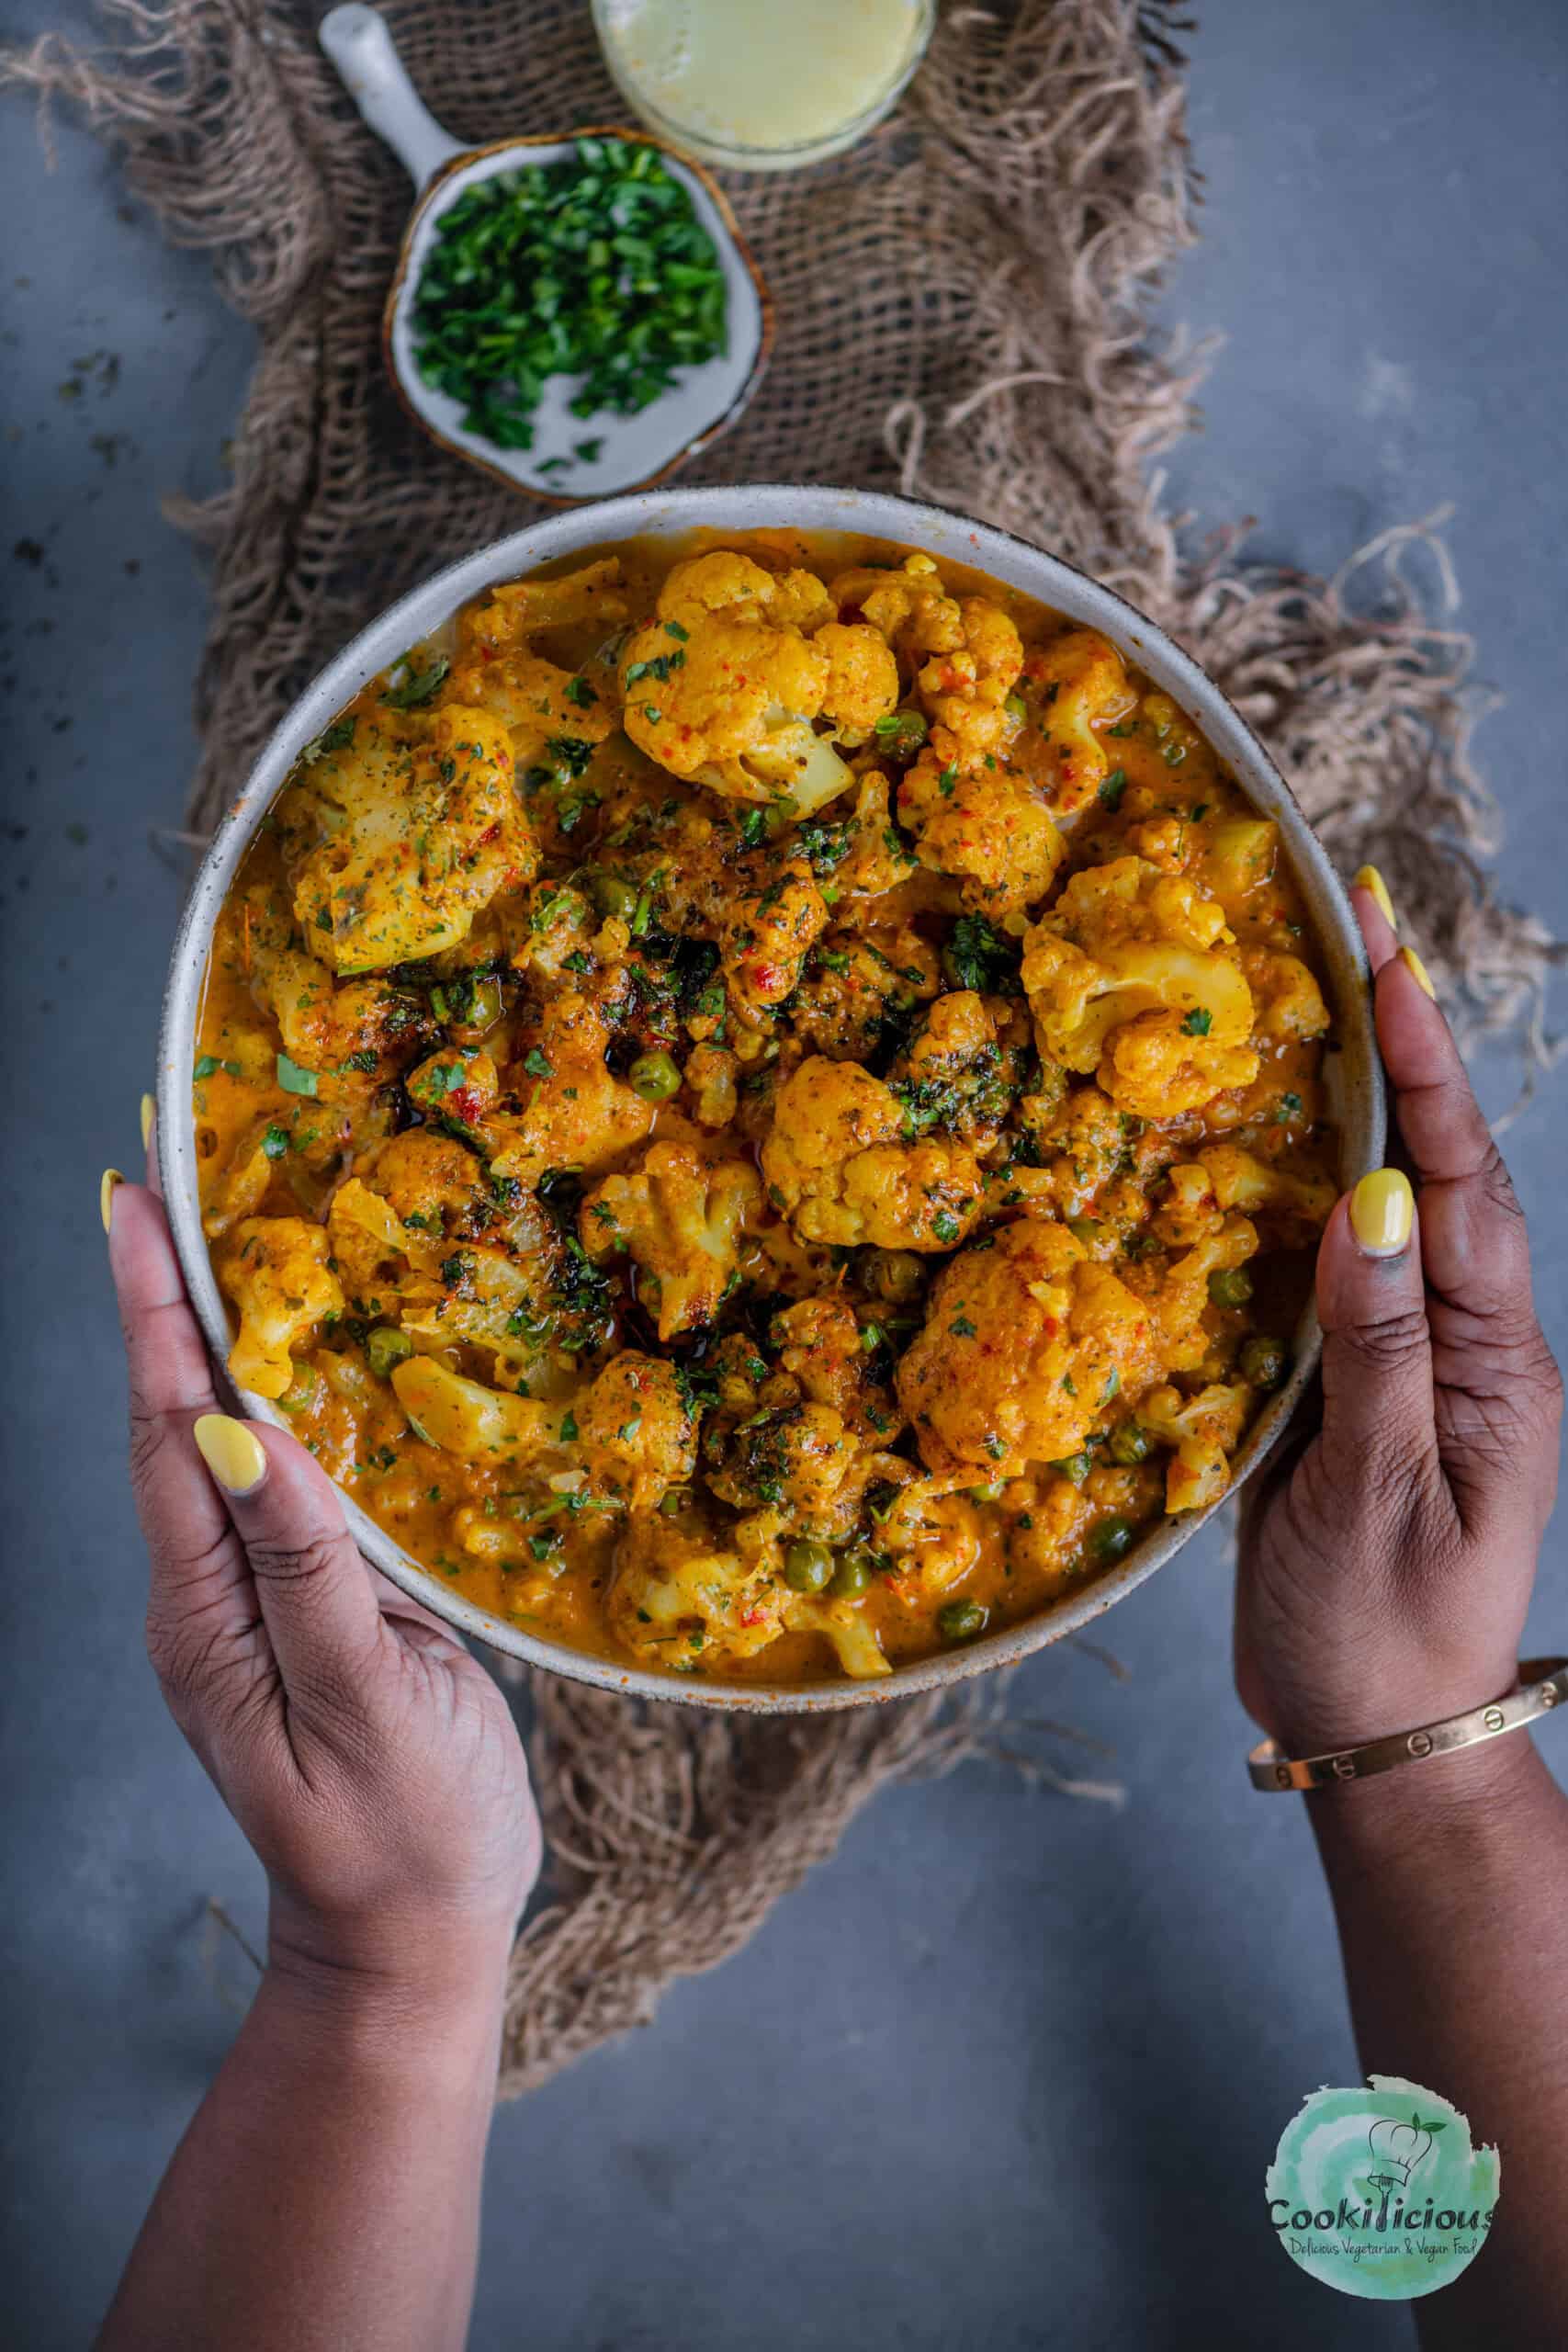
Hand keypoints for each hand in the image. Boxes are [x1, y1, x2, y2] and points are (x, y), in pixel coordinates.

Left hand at [105, 1160, 539, 2003]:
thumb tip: (240, 1434)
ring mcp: (243, 1603)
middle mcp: (206, 1596)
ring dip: (210, 1335)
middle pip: (173, 1420)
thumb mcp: (369, 1704)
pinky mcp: (292, 1609)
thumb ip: (305, 1567)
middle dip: (166, 1297)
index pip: (167, 1432)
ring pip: (217, 1443)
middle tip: (164, 1180)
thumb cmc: (408, 1835)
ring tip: (215, 1233)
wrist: (411, 1941)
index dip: (154, 1312)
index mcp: (208, 1614)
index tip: (132, 1203)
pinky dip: (270, 1396)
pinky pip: (269, 1480)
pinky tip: (297, 1357)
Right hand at [1235, 881, 1562, 1756]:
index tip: (1386, 952)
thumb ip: (1380, 1347)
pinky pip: (1317, 1268)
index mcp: (1496, 1362)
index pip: (1460, 1184)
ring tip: (1296, 995)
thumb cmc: (1387, 1635)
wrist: (1375, 1735)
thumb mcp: (1379, 1497)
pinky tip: (1240, 1143)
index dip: (1421, 1064)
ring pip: (1373, 1205)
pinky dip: (1282, 1191)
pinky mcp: (1340, 1385)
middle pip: (1430, 1166)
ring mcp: (1401, 1358)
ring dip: (1338, 1099)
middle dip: (1393, 1043)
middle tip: (1345, 922)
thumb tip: (1370, 1197)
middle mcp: (1459, 1340)